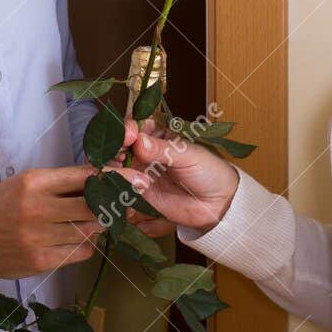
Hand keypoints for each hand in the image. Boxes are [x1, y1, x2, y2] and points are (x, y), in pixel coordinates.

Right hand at [0, 165, 168, 278]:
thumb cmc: (1, 205)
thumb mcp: (27, 183)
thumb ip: (62, 182)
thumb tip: (104, 180)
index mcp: (35, 183)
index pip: (86, 177)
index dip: (116, 178)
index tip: (137, 178)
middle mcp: (38, 209)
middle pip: (95, 206)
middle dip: (118, 203)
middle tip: (130, 201)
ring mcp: (39, 237)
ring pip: (90, 230)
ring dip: (99, 225)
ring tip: (97, 219)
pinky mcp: (40, 261)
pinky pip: (79, 252)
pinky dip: (85, 244)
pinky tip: (76, 238)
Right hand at [108, 118, 239, 230]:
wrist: (219, 204)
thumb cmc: (209, 171)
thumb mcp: (189, 156)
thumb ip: (163, 149)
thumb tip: (139, 141)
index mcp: (155, 135)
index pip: (132, 127)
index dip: (125, 129)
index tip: (129, 135)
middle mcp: (141, 153)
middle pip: (115, 147)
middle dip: (114, 151)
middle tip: (122, 158)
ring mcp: (137, 174)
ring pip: (113, 168)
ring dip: (115, 172)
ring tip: (135, 178)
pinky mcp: (137, 195)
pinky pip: (120, 190)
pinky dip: (119, 190)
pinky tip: (132, 191)